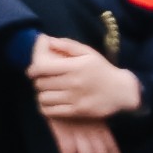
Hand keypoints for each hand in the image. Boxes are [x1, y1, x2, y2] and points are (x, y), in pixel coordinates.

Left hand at [28, 34, 142, 121]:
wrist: (121, 91)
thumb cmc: (102, 69)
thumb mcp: (88, 52)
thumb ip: (68, 45)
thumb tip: (48, 40)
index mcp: (74, 66)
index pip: (43, 68)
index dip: (32, 70)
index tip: (31, 71)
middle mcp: (72, 83)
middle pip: (41, 84)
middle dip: (37, 82)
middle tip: (41, 81)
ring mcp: (74, 99)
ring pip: (43, 98)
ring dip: (41, 94)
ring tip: (46, 92)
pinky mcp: (76, 112)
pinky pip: (51, 111)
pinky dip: (44, 107)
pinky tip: (49, 103)